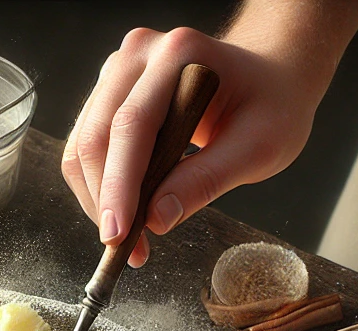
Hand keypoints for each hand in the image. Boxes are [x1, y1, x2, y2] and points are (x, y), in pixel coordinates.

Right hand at [63, 3, 357, 265]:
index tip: (117, 235)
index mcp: (180, 54)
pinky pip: (88, 144)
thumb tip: (156, 220)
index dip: (118, 185)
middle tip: (126, 250)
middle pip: (97, 135)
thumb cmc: (273, 106)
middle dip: (105, 200)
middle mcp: (140, 53)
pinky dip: (101, 186)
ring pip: (84, 144)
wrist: (271, 76)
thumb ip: (206, 180)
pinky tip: (126, 214)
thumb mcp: (258, 148)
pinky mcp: (110, 90)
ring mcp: (120, 69)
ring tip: (129, 240)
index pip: (132, 125)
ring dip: (98, 199)